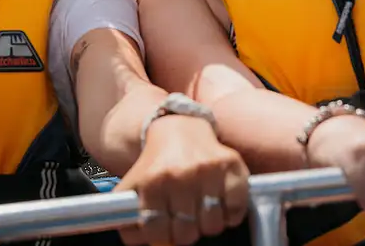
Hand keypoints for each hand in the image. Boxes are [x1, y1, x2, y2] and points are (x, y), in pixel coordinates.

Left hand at [114, 115, 248, 245]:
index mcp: (152, 182)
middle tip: (184, 219)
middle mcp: (180, 175)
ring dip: (208, 224)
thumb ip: (128, 218)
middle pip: (187, 233)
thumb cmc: (157, 165)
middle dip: (185, 232)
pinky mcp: (231, 165)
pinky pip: (236, 211)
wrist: (180, 129)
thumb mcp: (133, 186)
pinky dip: (230, 215)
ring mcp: (208, 170)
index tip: (165, 227)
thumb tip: (138, 238)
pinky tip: (220, 204)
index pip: (157, 231)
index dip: (161, 236)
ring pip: (213, 225)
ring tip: (201, 210)